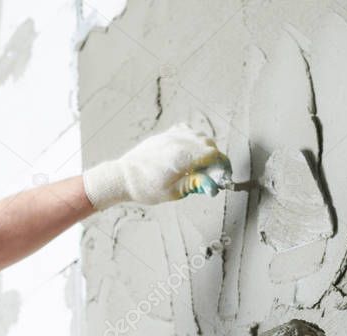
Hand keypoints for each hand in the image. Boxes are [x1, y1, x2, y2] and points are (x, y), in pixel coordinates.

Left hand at [82, 123, 230, 210]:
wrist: (123, 177)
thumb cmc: (145, 188)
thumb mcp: (173, 192)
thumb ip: (195, 185)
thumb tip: (214, 185)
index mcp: (182, 156)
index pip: (214, 155)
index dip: (222, 166)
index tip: (223, 177)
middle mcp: (178, 141)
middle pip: (209, 144)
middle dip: (215, 159)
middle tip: (213, 175)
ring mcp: (171, 135)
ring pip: (199, 136)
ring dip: (205, 149)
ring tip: (200, 166)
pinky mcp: (166, 134)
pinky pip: (187, 131)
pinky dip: (193, 141)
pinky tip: (190, 153)